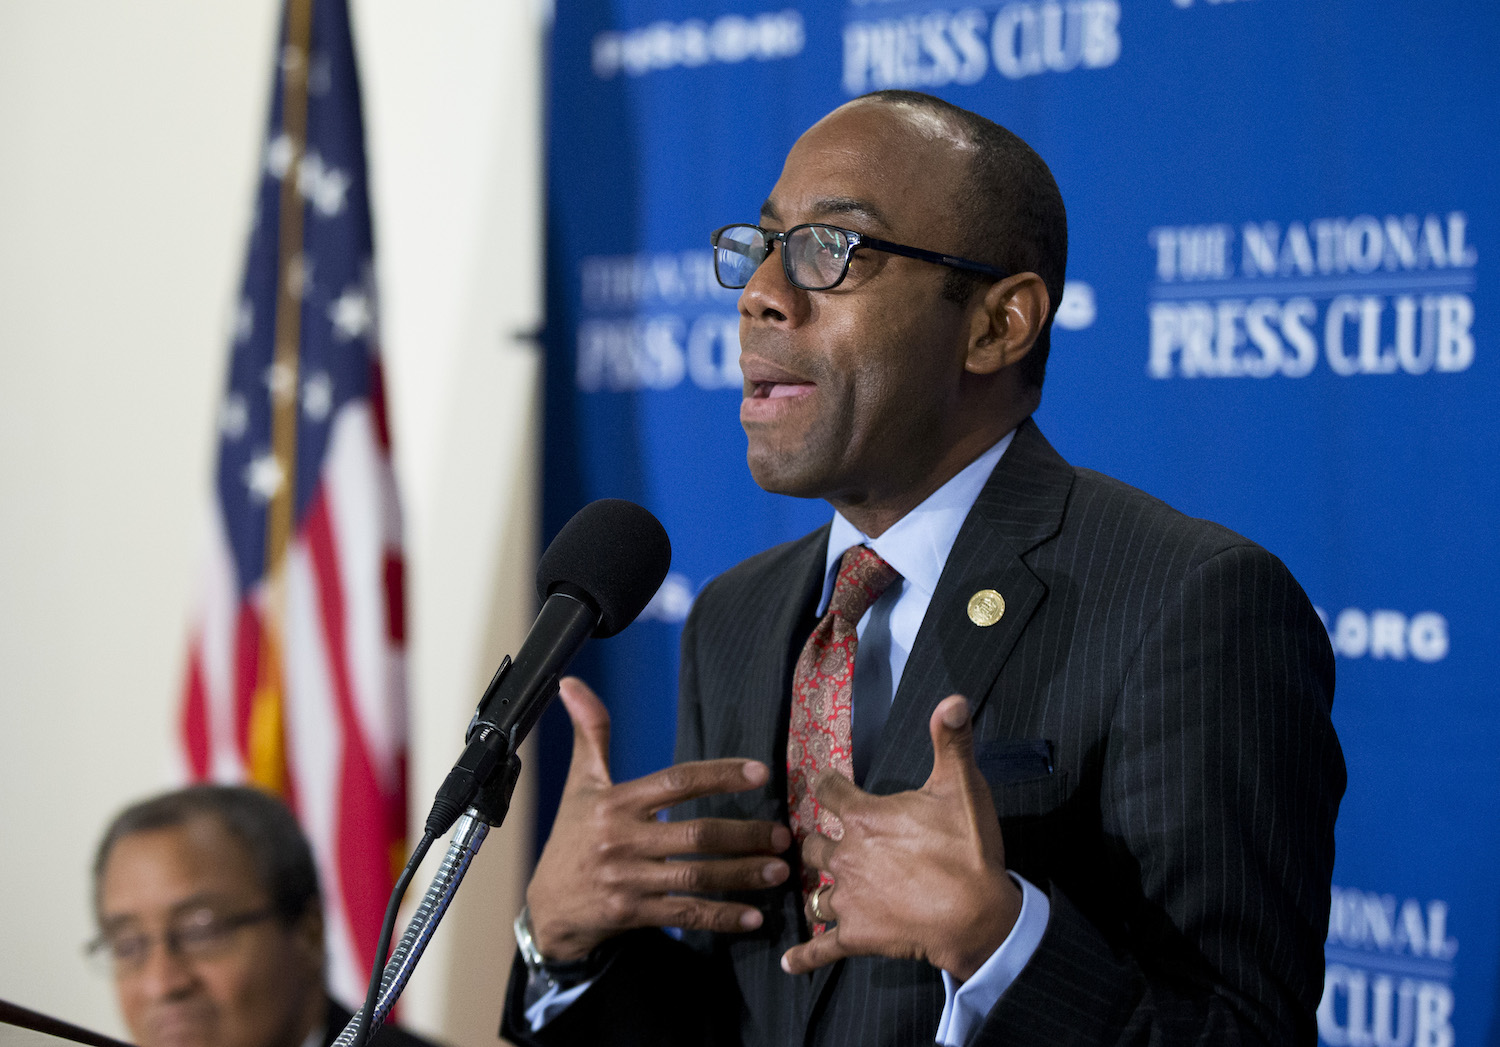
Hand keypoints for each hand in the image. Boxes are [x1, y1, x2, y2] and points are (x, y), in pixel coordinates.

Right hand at [526, 677, 792, 961]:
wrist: (548, 906)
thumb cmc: (572, 836)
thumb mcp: (580, 783)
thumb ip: (590, 732)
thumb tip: (571, 683)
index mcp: (615, 803)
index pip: (676, 782)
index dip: (720, 775)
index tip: (760, 772)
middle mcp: (622, 841)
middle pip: (696, 835)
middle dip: (744, 836)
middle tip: (784, 835)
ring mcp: (629, 881)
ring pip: (696, 877)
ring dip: (743, 875)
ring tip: (780, 871)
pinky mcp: (634, 914)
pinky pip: (686, 914)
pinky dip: (722, 917)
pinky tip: (754, 917)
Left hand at [780, 695, 1021, 980]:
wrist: (977, 916)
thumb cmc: (967, 849)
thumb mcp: (963, 787)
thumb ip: (951, 741)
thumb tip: (954, 697)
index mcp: (863, 817)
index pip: (828, 791)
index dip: (828, 785)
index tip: (827, 785)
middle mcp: (845, 855)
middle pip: (813, 843)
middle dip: (819, 841)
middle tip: (828, 842)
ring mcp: (847, 899)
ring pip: (814, 889)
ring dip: (817, 887)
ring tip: (821, 887)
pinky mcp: (855, 936)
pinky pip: (820, 948)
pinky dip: (805, 956)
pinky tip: (788, 961)